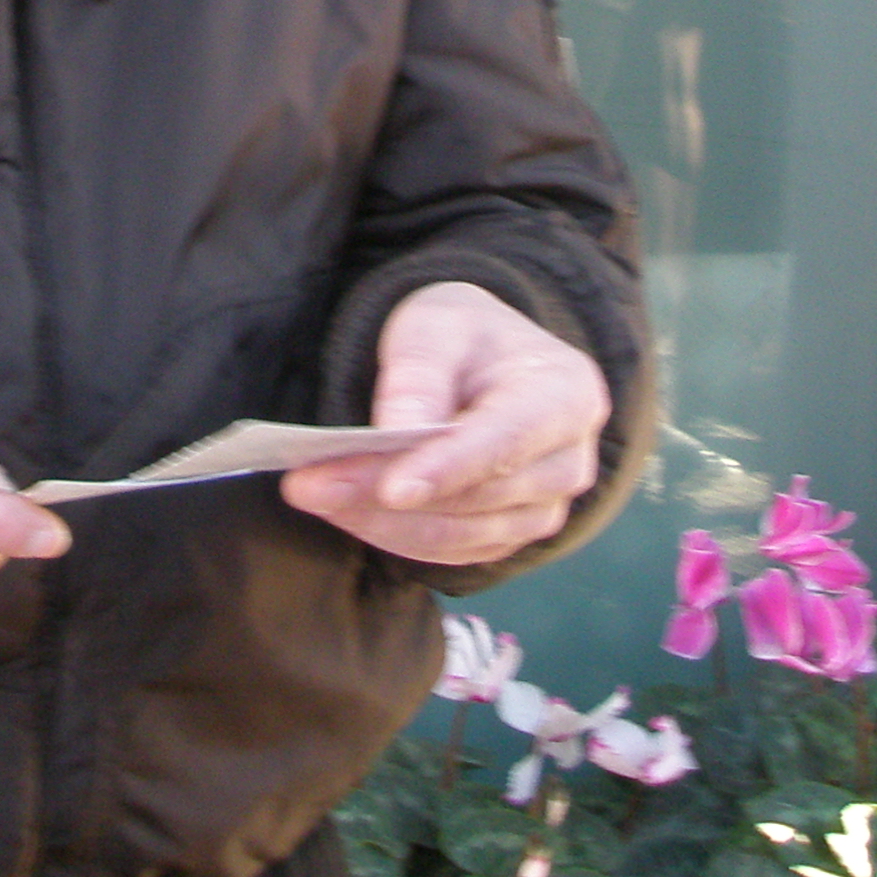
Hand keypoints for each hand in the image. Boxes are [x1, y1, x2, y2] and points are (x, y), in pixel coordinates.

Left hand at [279, 282, 608, 567]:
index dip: (448, 468)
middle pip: (478, 496)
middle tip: (308, 483)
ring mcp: (544, 507)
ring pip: (460, 534)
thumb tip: (398, 428)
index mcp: (566, 394)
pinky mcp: (509, 535)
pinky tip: (345, 510)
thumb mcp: (437, 325)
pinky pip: (451, 551)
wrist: (484, 361)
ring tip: (313, 493)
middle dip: (387, 494)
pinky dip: (394, 537)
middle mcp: (567, 461)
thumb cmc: (463, 336)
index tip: (391, 489)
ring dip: (382, 523)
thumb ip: (420, 373)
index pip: (508, 441)